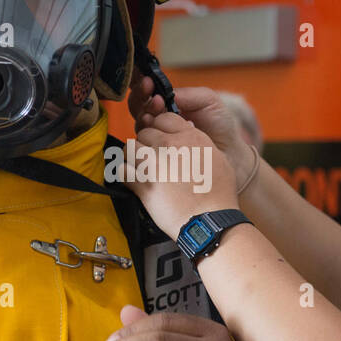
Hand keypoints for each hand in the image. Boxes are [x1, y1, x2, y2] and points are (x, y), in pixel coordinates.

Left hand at [126, 112, 238, 238]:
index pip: (163, 118)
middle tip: (151, 158)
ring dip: (132, 157)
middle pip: (144, 133)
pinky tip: (133, 180)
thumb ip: (200, 142)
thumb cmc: (218, 194)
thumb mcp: (218, 159)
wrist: (210, 221)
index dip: (159, 128)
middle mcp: (171, 147)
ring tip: (139, 167)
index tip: (161, 140)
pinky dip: (125, 176)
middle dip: (145, 144)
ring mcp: (155, 165)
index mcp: (190, 137)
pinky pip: (122, 171)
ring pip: (129, 149)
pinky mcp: (144, 185)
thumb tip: (189, 132)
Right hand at [128, 78, 256, 190]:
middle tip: (156, 99)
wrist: (229, 153)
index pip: (148, 92)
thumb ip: (188, 94)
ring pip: (139, 123)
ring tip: (160, 111)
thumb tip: (165, 94)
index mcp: (169, 104)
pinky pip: (144, 143)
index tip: (149, 82)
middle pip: (136, 106)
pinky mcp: (157, 155)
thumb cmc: (220, 126)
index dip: (143, 85)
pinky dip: (150, 134)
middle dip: (142, 98)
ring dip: (146, 114)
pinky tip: (162, 130)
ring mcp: (156, 138)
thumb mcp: (208, 101)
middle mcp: (159, 120)